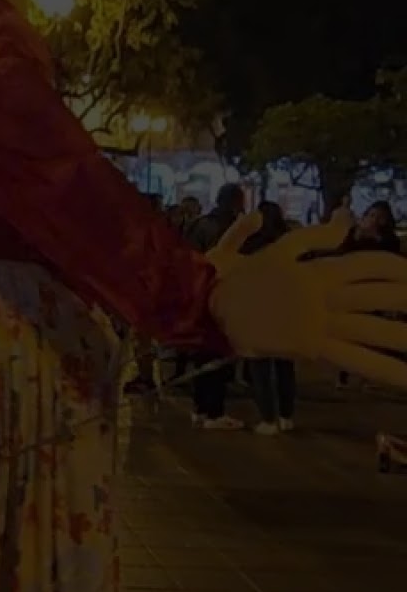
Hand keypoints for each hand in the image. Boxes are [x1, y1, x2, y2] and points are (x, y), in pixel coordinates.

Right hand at [209, 208, 406, 389]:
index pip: (370, 263)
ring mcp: (321, 323)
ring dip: (406, 336)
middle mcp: (325, 295)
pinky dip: (386, 371)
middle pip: (382, 295)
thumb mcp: (274, 247)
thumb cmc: (234, 276)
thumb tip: (344, 219)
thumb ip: (311, 235)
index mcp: (317, 269)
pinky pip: (356, 360)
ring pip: (376, 329)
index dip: (401, 268)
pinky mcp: (313, 347)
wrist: (205, 307)